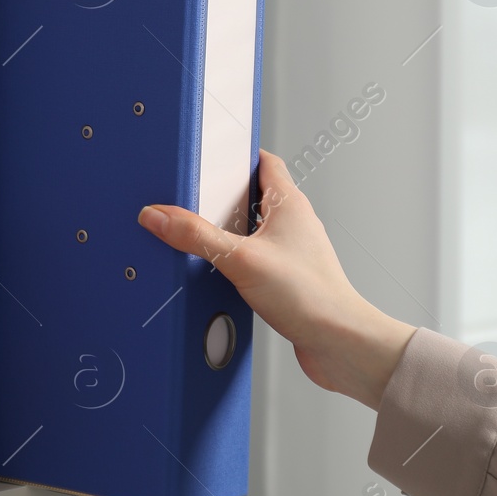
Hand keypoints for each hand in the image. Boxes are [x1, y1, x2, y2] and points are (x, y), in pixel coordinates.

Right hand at [137, 150, 415, 410]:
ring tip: (198, 235)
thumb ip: (196, 236)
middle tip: (193, 195)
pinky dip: (234, 260)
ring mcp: (291, 252)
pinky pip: (254, 259)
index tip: (211, 153)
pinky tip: (215, 273)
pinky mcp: (286, 279)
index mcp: (289, 204)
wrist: (338, 342)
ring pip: (253, 229)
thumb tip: (158, 215)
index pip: (264, 162)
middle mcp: (293, 224)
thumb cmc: (312, 296)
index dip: (238, 154)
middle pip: (254, 195)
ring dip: (227, 231)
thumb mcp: (240, 259)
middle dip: (223, 195)